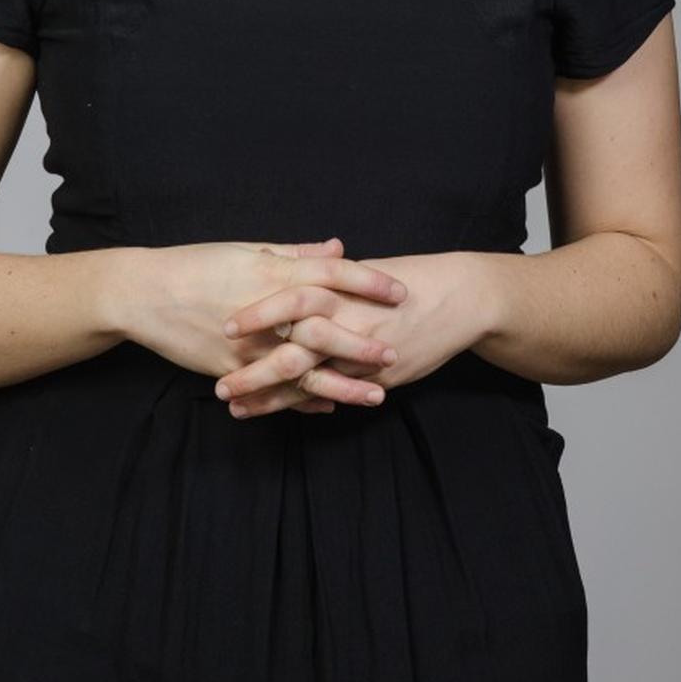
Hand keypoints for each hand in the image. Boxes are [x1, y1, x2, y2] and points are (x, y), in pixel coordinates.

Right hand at [126, 236, 407, 414]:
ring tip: (376, 395)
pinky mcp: (233, 369)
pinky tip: (329, 407)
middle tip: (396, 351)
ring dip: (343, 384)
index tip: (399, 291)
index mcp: (272, 270)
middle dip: (363, 342)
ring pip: (305, 369)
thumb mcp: (247, 249)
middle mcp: (266, 308)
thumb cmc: (197, 264)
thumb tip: (338, 248)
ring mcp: (250, 344)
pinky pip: (275, 390)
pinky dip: (303, 401)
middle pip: (326, 326)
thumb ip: (296, 253)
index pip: (332, 273)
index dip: (368, 282)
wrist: (145, 294)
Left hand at [215, 250, 491, 418]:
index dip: (256, 314)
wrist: (460, 299)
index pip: (289, 299)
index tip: (224, 327)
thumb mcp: (361, 271)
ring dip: (271, 397)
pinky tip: (284, 414)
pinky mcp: (378, 378)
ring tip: (237, 408)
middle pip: (291, 350)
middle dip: (253, 371)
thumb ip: (324, 272)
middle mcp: (348, 322)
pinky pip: (337, 395)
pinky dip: (309, 405)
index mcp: (340, 288)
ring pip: (309, 381)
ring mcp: (362, 355)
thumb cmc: (407, 279)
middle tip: (220, 386)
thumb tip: (288, 266)